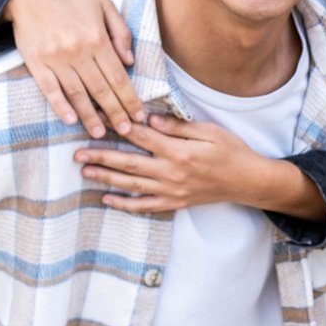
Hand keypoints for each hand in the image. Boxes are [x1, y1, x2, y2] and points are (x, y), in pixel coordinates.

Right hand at [5, 0, 141, 138]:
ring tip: (100, 133)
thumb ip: (121, 33)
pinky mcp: (36, 63)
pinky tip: (70, 120)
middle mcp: (78, 51)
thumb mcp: (105, 6)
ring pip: (77, 93)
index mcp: (97, 39)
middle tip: (126, 131)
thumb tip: (131, 62)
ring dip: (90, 116)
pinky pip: (49, 89)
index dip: (130, 99)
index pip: (118, 77)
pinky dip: (60, 106)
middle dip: (115, 113)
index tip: (139, 115)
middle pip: (101, 89)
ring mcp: (55, 59)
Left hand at [76, 114, 263, 213]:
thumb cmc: (232, 151)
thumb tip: (149, 120)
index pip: (142, 137)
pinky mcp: (175, 203)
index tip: (99, 119)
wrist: (248, 181)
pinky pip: (145, 206)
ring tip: (85, 171)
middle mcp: (172, 172)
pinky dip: (124, 204)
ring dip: (106, 178)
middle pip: (129, 163)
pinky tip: (107, 199)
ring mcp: (172, 190)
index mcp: (180, 151)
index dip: (119, 127)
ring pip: (132, 185)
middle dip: (101, 156)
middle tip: (77, 153)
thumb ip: (178, 126)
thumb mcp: (210, 130)